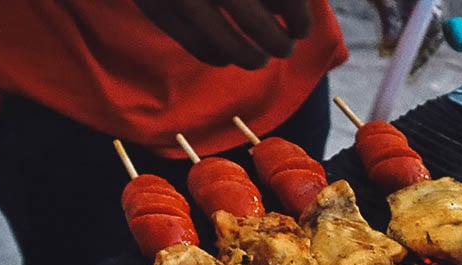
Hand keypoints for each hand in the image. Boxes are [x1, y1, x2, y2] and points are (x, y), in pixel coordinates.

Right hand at [133, 0, 312, 69]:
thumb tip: (295, 8)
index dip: (299, 17)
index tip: (303, 28)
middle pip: (259, 26)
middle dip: (279, 43)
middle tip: (286, 47)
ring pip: (229, 46)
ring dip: (252, 58)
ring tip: (261, 59)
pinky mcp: (159, 11)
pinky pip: (198, 48)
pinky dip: (218, 57)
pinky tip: (228, 56)